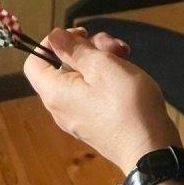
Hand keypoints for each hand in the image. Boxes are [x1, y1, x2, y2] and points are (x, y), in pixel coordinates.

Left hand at [24, 27, 181, 175]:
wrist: (150, 149)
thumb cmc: (125, 104)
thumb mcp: (102, 66)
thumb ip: (76, 49)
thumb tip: (52, 37)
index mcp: (55, 93)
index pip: (33, 63)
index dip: (51, 43)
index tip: (79, 35)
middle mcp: (60, 107)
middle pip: (62, 66)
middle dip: (87, 48)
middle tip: (112, 45)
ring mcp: (78, 117)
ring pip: (81, 77)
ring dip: (101, 60)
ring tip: (126, 55)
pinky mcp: (95, 122)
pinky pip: (91, 93)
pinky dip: (106, 78)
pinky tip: (128, 73)